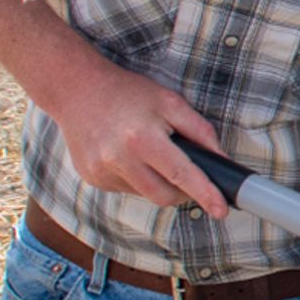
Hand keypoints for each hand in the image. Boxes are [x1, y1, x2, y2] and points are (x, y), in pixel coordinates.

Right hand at [43, 57, 232, 211]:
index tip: (221, 211)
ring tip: (151, 154)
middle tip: (187, 173)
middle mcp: (118, 159)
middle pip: (164, 195)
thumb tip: (221, 160)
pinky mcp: (92, 178)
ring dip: (158, 183)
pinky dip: (137, 178)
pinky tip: (129, 156)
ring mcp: (102, 172)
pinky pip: (127, 189)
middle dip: (183, 190)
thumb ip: (200, 131)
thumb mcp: (170, 102)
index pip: (181, 174)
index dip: (205, 194)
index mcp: (142, 138)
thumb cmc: (128, 93)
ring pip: (146, 195)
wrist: (77, 89)